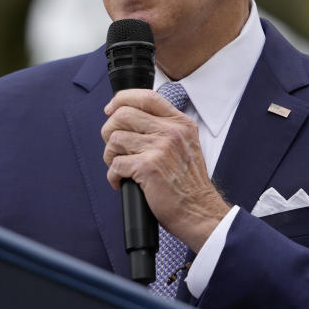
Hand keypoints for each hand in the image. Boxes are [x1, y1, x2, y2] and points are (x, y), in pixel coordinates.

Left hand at [101, 88, 228, 251]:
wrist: (199, 212)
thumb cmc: (188, 184)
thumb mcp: (185, 146)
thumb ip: (164, 129)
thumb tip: (128, 120)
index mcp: (180, 123)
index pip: (147, 96)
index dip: (122, 99)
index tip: (111, 109)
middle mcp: (171, 131)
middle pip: (123, 114)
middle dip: (109, 130)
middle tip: (114, 148)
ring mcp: (160, 148)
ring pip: (115, 139)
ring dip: (110, 156)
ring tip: (120, 168)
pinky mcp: (148, 166)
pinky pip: (116, 163)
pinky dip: (113, 176)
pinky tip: (122, 183)